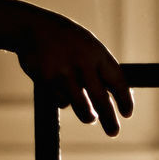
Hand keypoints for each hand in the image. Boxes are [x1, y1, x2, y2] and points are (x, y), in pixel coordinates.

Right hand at [16, 8, 132, 136]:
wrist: (32, 27)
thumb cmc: (69, 41)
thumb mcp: (89, 47)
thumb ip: (102, 70)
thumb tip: (119, 100)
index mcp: (97, 53)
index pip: (118, 81)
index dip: (125, 100)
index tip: (127, 114)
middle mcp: (82, 62)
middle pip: (101, 99)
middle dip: (109, 120)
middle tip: (113, 133)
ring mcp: (63, 71)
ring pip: (81, 106)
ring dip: (88, 116)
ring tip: (90, 118)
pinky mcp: (46, 79)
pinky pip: (61, 101)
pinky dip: (64, 101)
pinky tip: (62, 90)